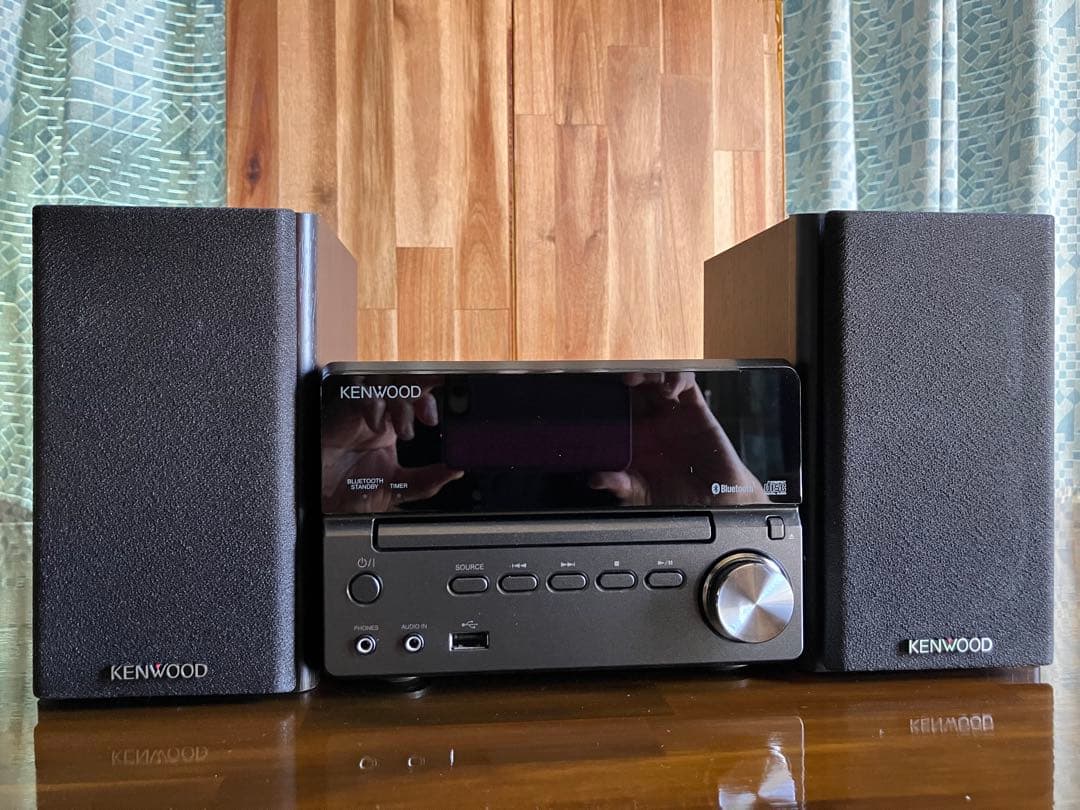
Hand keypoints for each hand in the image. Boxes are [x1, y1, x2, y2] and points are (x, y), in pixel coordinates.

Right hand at [322, 377, 462, 511]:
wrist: (320, 501)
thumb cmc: (349, 493)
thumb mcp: (397, 490)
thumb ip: (427, 481)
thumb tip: (457, 470)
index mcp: (396, 427)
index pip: (421, 399)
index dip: (435, 400)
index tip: (450, 413)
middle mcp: (382, 414)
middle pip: (407, 383)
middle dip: (423, 392)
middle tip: (429, 417)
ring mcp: (362, 410)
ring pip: (387, 382)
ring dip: (400, 401)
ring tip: (403, 430)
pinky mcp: (342, 410)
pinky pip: (361, 392)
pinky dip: (373, 404)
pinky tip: (376, 425)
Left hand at [588, 372, 762, 505]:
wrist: (717, 503)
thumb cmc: (680, 499)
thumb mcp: (643, 495)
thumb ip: (620, 485)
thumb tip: (596, 479)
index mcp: (637, 440)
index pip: (617, 412)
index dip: (607, 400)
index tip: (596, 396)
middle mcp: (654, 424)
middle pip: (635, 391)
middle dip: (624, 381)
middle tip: (613, 380)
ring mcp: (674, 415)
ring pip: (656, 382)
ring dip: (646, 374)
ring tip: (634, 379)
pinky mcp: (697, 410)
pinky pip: (686, 385)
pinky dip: (676, 379)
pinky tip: (668, 390)